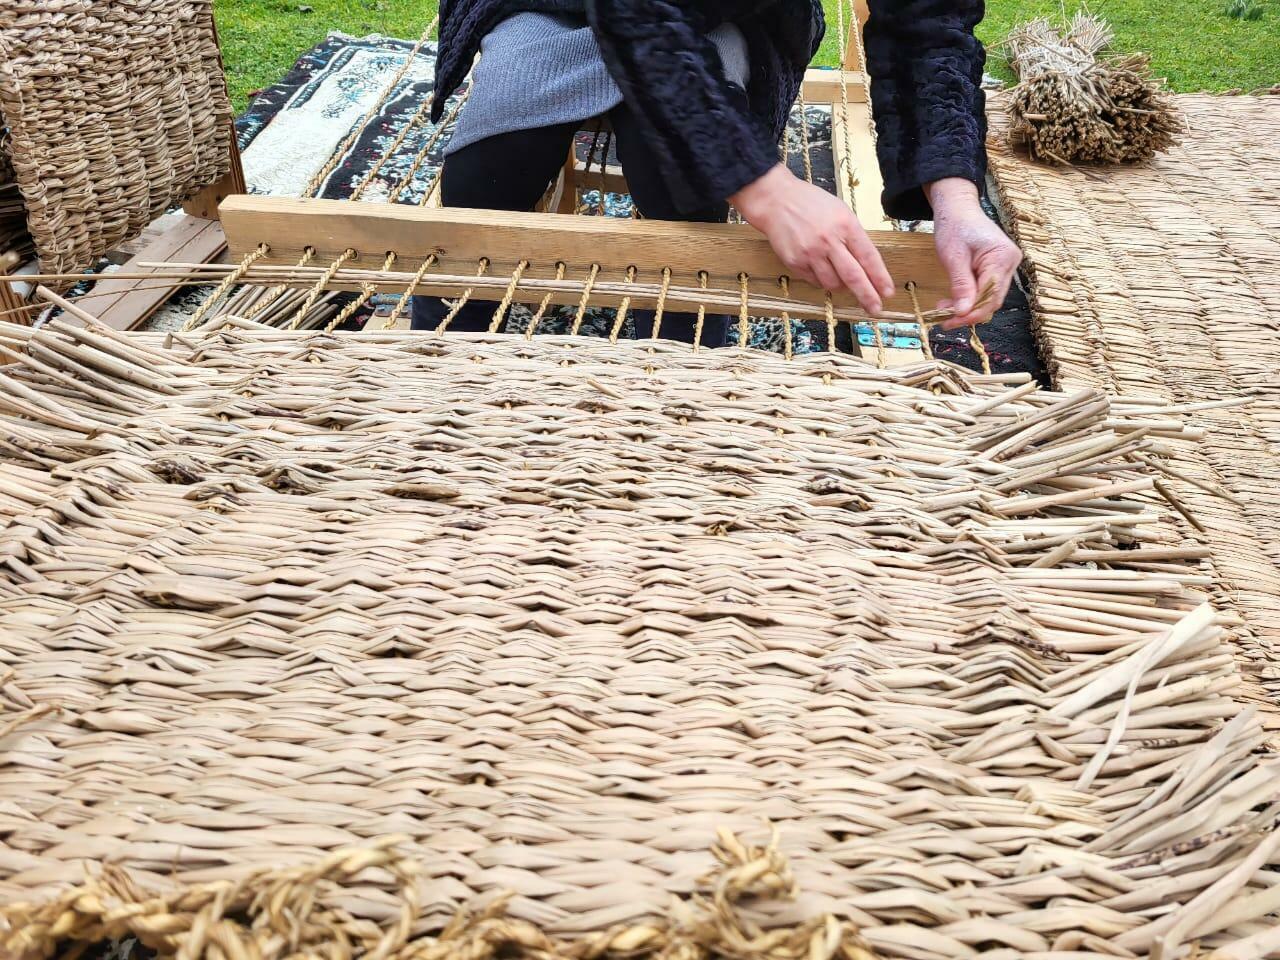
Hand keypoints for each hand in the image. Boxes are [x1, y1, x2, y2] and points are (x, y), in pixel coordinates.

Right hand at [733, 164, 894, 314]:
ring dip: (840, 286)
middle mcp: (829, 241)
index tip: (888, 292)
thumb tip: (865, 265)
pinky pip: (814, 281)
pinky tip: (819, 267)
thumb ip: (853, 236)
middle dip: (867, 295)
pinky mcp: (795, 262)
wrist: (776, 201)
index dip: (880, 277)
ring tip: (839, 277)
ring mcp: (811, 253)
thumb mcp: (840, 212)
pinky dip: (821, 279)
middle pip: (853, 276)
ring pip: (833, 283)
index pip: (868, 257)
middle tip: (875, 309)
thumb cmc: (811, 204)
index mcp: (846, 225)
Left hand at [926, 177, 1021, 329]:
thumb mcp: (953, 257)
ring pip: (989, 298)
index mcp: (1002, 257)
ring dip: (968, 307)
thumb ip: (961, 285)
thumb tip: (963, 312)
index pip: (990, 296)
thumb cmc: (955, 226)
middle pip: (993, 300)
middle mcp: (1010, 263)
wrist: (958, 209)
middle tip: (944, 320)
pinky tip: (953, 301)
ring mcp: (1006, 266)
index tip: (950, 322)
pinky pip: (986, 290)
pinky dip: (970, 298)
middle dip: (968, 313)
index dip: (971, 313)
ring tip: (944, 310)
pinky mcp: (998, 268)